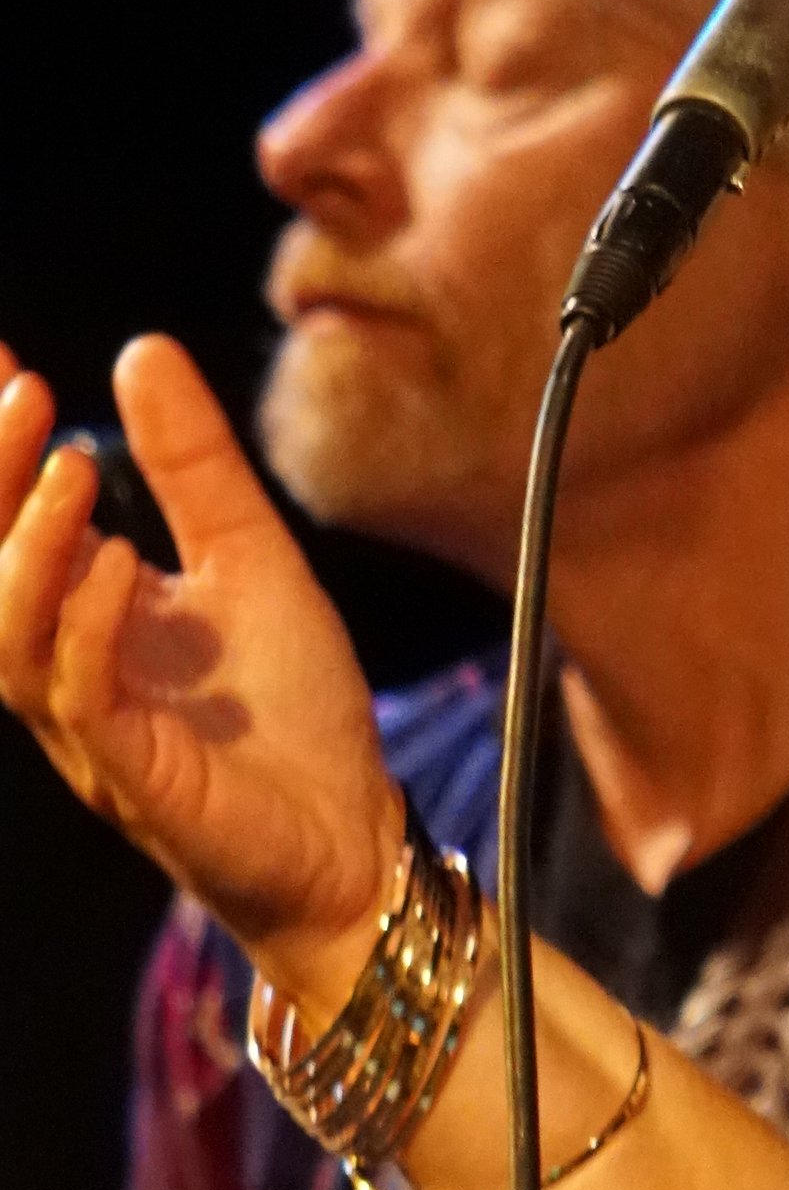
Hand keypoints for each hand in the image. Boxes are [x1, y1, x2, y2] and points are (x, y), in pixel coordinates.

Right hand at [0, 337, 402, 1002]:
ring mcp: (93, 726)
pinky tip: (120, 567)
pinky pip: (80, 698)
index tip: (3, 361)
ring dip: (30, 546)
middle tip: (23, 394)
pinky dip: (88, 625)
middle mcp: (69, 667)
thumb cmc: (294, 714)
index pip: (16, 518)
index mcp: (87, 613)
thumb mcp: (252, 559)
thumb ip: (196, 467)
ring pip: (10, 637)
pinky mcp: (134, 776)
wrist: (352, 838)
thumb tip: (141, 351)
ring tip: (70, 465)